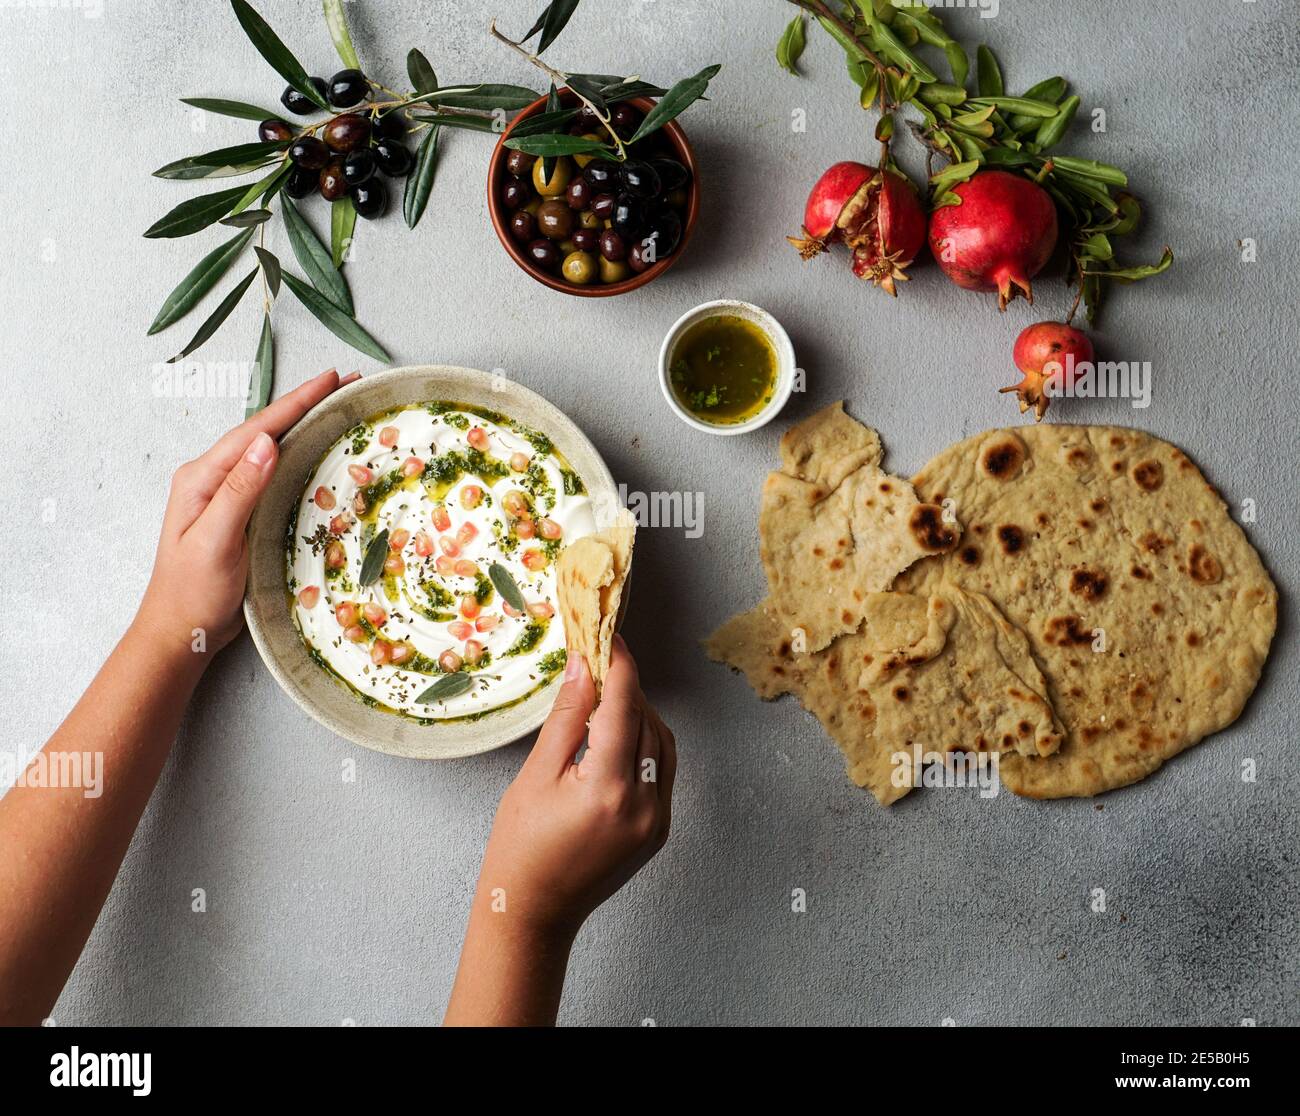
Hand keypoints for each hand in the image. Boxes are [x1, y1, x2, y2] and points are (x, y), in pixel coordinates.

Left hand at [136, 369, 357, 656]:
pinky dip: (297, 455)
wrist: (178, 632)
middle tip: (346, 384)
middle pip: (264, 431)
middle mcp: (212, 478)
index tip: (330, 379)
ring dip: (303, 426)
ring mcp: (226, 495)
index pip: (256, 430)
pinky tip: (315, 452)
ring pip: (269, 449)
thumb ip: (238, 491)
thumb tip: (266, 443)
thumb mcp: (215, 541)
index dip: (295, 403)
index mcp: (202, 477)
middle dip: (304, 405)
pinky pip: (272, 474)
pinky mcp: (239, 513)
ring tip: (337, 408)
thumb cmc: (192, 593)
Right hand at [478, 637, 676, 940]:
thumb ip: (566, 718)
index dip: (619, 664)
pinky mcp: (660, 830)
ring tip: (603, 699)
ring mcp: (658, 820)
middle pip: (647, 720)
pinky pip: (664, 770)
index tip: (609, 636)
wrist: (534, 912)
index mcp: (608, 789)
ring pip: (663, 742)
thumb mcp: (536, 776)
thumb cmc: (521, 848)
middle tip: (598, 663)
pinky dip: (646, 743)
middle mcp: (644, 804)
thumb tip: (584, 666)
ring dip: (639, 713)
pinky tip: (616, 736)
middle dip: (626, 687)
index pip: (624, 706)